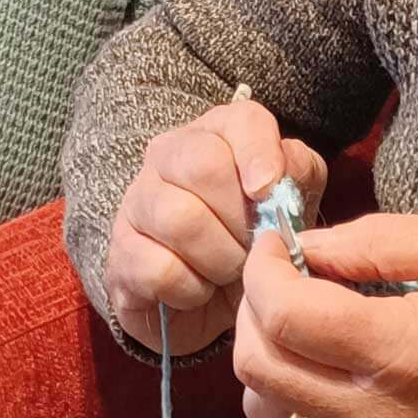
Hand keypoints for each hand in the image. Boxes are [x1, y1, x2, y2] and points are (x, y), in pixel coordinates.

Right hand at [103, 95, 327, 356]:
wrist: (209, 296)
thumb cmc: (252, 238)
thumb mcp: (290, 203)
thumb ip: (297, 176)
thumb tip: (278, 179)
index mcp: (216, 134)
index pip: (241, 121)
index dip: (260, 154)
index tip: (267, 192)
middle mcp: (168, 156)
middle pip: (203, 166)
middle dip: (242, 219)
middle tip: (254, 248)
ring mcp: (137, 202)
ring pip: (180, 219)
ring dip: (220, 259)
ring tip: (230, 271)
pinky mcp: (120, 253)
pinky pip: (161, 269)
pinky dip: (192, 290)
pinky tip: (199, 289)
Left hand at [233, 212, 417, 417]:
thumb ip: (377, 241)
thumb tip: (304, 247)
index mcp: (406, 352)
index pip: (284, 317)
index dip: (262, 271)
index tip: (276, 243)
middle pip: (258, 367)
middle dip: (253, 309)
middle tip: (284, 275)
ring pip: (268, 409)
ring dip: (268, 355)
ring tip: (306, 318)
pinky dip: (297, 394)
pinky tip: (334, 362)